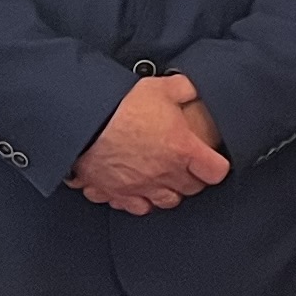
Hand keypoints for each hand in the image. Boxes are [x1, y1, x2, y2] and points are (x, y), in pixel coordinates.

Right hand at [71, 74, 228, 212]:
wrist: (79, 122)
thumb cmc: (120, 105)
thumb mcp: (160, 88)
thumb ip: (185, 89)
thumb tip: (197, 88)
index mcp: (182, 150)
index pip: (216, 171)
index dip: (216, 165)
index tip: (211, 159)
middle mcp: (164, 174)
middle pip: (192, 188)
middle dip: (192, 178)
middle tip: (185, 164)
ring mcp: (140, 187)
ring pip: (166, 202)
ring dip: (168, 191)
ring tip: (163, 177)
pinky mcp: (115, 192)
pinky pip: (134, 206)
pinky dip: (137, 199)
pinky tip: (136, 187)